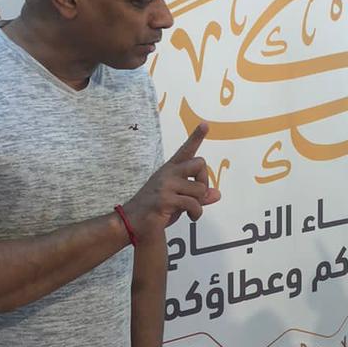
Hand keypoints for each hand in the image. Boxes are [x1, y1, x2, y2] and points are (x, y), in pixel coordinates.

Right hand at [123, 122, 220, 236]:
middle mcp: (168, 173)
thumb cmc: (155, 210)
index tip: (205, 124)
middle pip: (199, 163)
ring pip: (199, 188)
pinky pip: (194, 203)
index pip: (185, 150)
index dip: (196, 137)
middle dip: (204, 180)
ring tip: (190, 210)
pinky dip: (196, 212)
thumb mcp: (178, 201)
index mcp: (169, 170)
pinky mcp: (166, 199)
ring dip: (199, 202)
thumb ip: (197, 196)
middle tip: (198, 194)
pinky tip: (191, 217)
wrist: (131, 222)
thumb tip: (217, 194)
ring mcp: (166, 185)